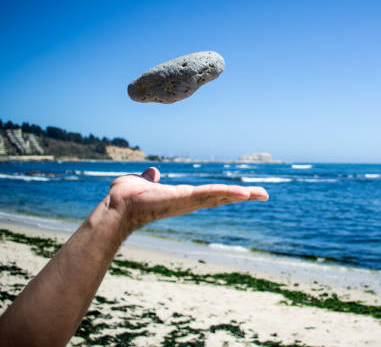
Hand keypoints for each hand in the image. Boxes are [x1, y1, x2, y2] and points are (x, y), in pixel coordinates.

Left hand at [106, 167, 268, 232]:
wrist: (116, 207)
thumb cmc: (126, 198)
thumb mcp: (142, 182)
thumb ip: (149, 178)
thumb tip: (152, 173)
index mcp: (183, 196)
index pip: (212, 193)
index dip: (229, 192)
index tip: (246, 192)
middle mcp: (189, 201)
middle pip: (222, 196)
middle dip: (244, 195)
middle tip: (265, 194)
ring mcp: (188, 201)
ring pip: (220, 195)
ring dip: (241, 194)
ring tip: (261, 193)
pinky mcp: (184, 198)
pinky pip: (209, 193)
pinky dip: (226, 192)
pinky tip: (243, 193)